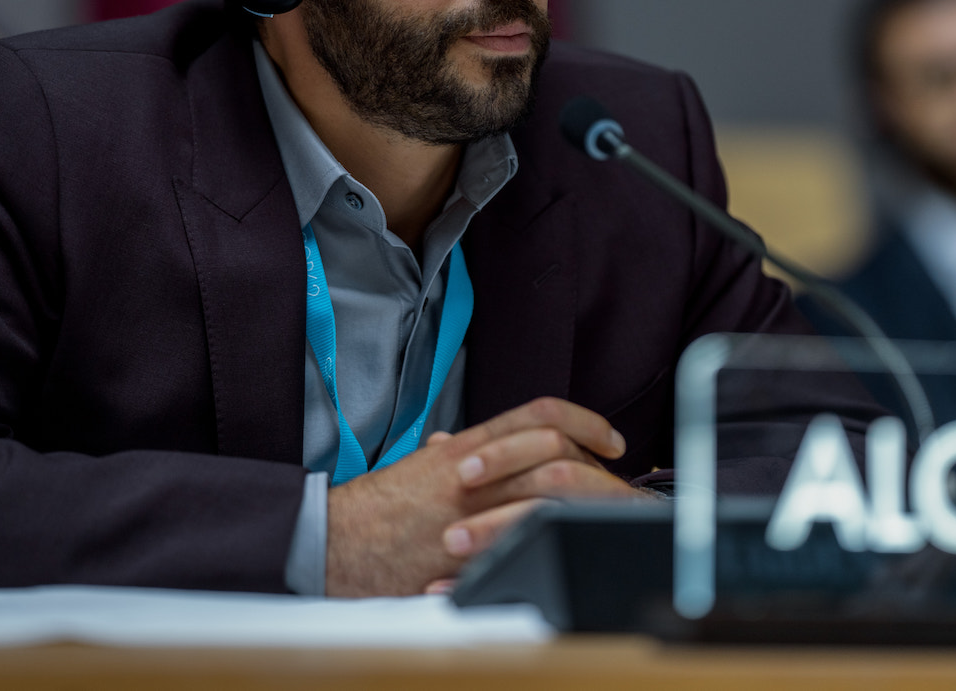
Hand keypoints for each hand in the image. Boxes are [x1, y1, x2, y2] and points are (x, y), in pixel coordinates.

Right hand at [324, 397, 638, 595]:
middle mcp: (475, 466)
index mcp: (467, 445)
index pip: (539, 414)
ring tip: (607, 505)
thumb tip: (453, 447)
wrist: (337, 540)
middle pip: (554, 444)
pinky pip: (528, 530)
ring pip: (548, 484)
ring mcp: (474, 504)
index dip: (583, 419)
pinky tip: (579, 538)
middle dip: (595, 456)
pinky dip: (560, 531)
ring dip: (585, 494)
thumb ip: (444, 457)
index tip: (608, 435)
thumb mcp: (415, 472)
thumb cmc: (375, 510)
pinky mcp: (470, 541)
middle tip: (618, 468)